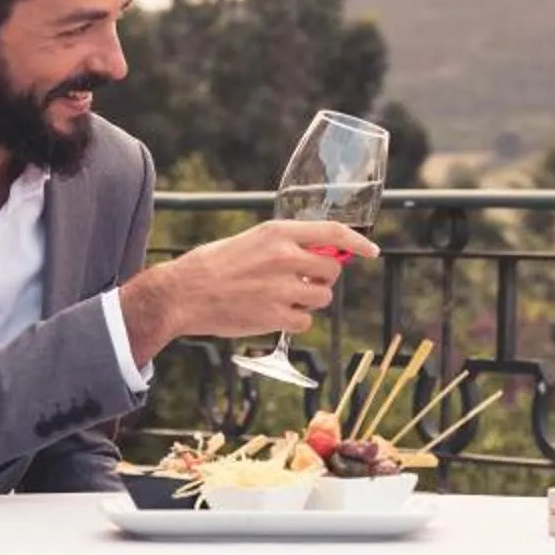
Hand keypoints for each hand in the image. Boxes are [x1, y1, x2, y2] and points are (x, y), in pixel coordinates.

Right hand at [122, 220, 375, 354]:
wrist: (183, 293)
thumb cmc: (213, 265)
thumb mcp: (251, 240)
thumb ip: (285, 245)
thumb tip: (319, 253)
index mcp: (278, 233)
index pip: (332, 232)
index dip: (357, 242)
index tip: (371, 251)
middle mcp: (285, 257)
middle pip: (331, 271)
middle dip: (321, 280)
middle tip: (301, 283)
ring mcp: (282, 288)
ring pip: (321, 299)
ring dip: (307, 302)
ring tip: (279, 299)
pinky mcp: (276, 315)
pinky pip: (304, 322)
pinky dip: (294, 322)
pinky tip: (271, 315)